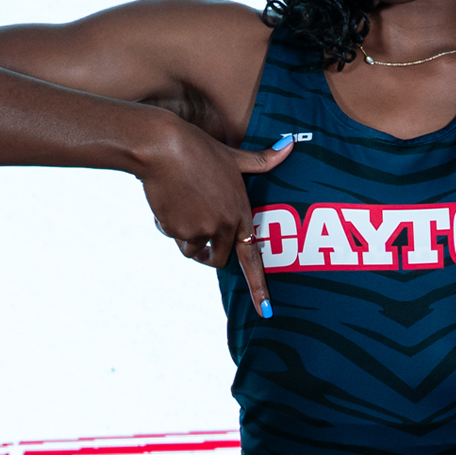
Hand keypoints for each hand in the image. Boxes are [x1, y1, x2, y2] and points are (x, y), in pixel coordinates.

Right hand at [138, 123, 294, 317]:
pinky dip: (168, 224)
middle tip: (197, 227)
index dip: (259, 287)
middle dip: (207, 251)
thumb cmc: (199, 148)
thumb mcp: (234, 156)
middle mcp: (224, 226)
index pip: (253, 258)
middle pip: (218, 259)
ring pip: (192, 249)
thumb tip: (292, 143)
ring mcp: (201, 230)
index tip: (266, 311)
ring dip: (186, 235)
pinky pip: (173, 237)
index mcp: (241, 212)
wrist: (163, 147)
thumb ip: (263, 160)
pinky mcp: (177, 230)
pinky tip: (169, 200)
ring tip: (183, 203)